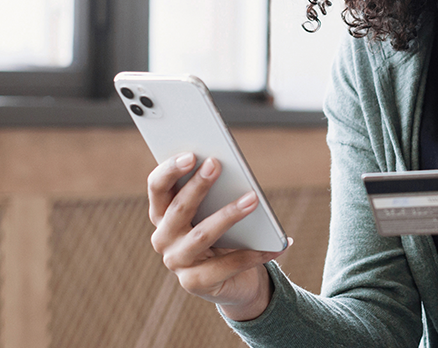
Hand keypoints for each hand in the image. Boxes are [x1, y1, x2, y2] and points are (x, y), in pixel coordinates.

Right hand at [147, 153, 290, 320]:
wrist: (232, 279)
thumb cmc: (224, 233)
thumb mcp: (216, 210)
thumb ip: (217, 191)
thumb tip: (234, 169)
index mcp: (162, 214)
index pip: (157, 187)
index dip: (170, 170)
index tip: (191, 154)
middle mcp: (163, 238)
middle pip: (178, 209)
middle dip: (198, 185)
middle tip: (217, 164)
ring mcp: (177, 262)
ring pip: (202, 234)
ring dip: (229, 214)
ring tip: (253, 199)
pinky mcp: (195, 283)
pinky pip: (229, 264)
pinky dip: (256, 252)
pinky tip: (280, 244)